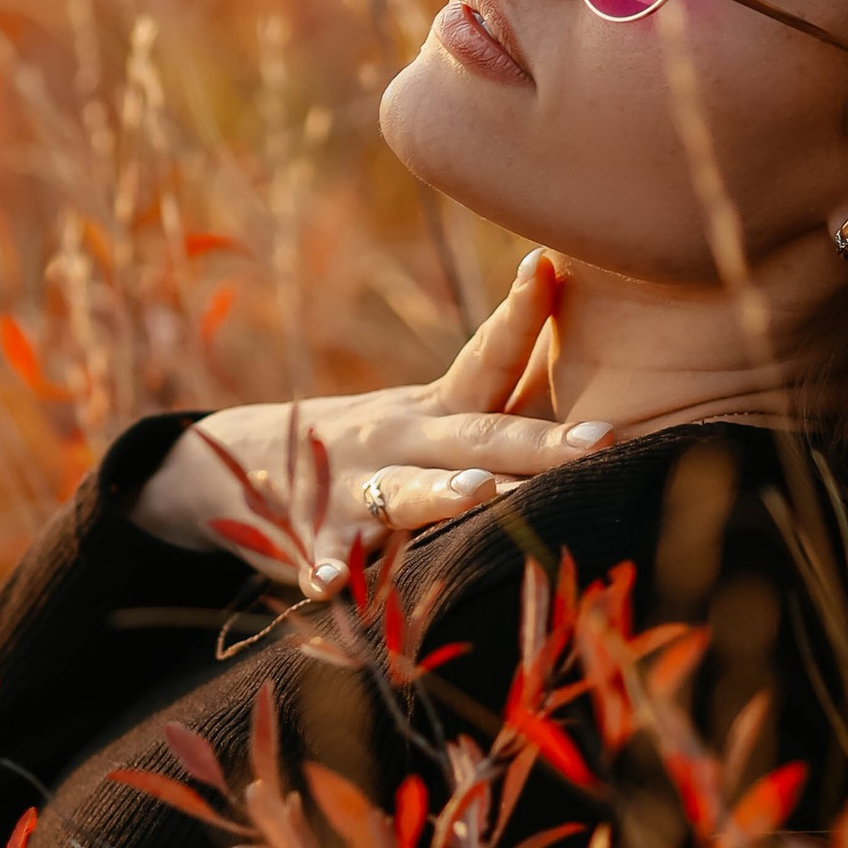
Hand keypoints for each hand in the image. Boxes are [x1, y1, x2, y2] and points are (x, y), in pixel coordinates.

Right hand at [129, 253, 566, 585]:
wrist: (246, 460)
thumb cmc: (373, 444)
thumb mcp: (430, 413)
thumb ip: (496, 401)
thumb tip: (588, 365)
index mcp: (436, 408)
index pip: (485, 355)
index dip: (518, 314)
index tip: (547, 265)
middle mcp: (399, 438)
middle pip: (478, 436)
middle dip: (540, 442)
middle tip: (601, 441)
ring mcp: (354, 484)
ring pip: (405, 491)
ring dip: (441, 492)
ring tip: (475, 490)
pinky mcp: (314, 533)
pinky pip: (322, 552)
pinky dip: (324, 566)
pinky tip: (328, 582)